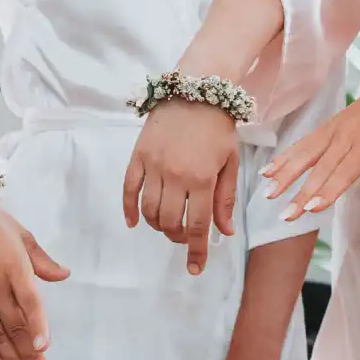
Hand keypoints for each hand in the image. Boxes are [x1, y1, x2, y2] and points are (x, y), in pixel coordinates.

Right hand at [121, 100, 239, 275]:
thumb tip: (226, 232)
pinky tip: (135, 223)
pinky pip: (128, 190)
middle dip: (178, 237)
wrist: (196, 90)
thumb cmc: (218, 128)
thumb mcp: (230, 162)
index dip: (197, 251)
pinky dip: (129, 210)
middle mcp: (175, 175)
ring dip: (158, 226)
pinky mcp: (138, 156)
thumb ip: (226, 199)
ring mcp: (154, 166)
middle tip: (186, 236)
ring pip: (149, 211)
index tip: (195, 269)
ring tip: (168, 225)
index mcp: (202, 179)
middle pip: (170, 222)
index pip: (198, 226)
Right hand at [263, 83, 359, 221]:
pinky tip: (270, 168)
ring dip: (285, 174)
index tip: (309, 210)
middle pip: (319, 169)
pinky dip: (285, 155)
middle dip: (301, 194)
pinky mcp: (328, 125)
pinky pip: (303, 142)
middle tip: (285, 216)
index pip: (343, 174)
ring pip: (304, 154)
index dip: (326, 192)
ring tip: (268, 193)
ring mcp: (333, 129)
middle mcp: (345, 137)